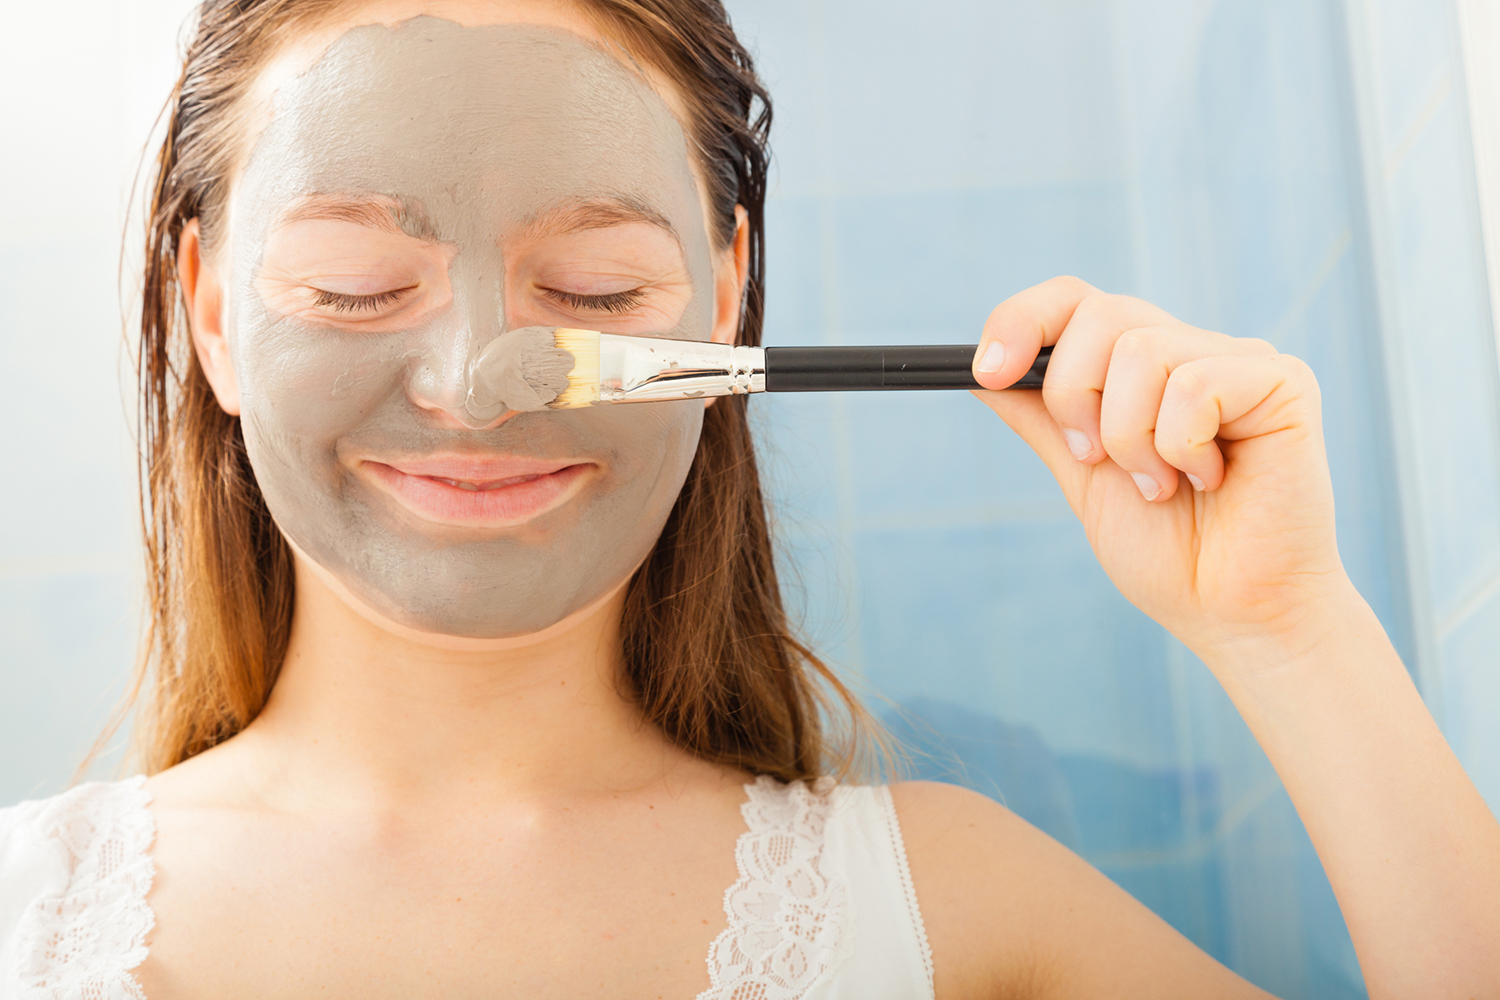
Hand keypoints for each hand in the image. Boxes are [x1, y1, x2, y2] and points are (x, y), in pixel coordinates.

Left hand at [972, 276, 1350, 669]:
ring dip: (1130, 438)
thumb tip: (982, 372)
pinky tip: (1209, 480)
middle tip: (1096, 460)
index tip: (987, 374)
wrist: (1230, 614)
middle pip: (1099, 314)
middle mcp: (1192, 349)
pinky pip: (1195, 384)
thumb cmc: (1168, 553)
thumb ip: (1042, 418)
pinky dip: (1181, 446)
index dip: (1022, 321)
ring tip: (1162, 485)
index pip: (1074, 300)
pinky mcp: (1284, 383)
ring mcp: (1240, 362)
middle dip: (1074, 397)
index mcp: (1143, 366)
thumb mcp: (1081, 476)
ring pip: (1141, 350)